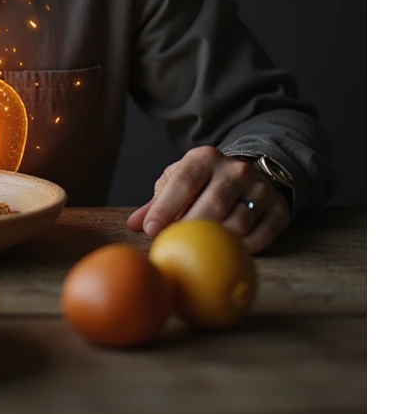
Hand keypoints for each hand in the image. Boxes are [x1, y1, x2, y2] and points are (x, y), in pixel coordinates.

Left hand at [126, 145, 290, 253]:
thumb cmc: (205, 183)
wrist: (251, 175)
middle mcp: (235, 169)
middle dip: (192, 227)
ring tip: (202, 254)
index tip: (151, 230)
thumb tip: (133, 224)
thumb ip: (157, 202)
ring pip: (240, 220)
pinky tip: (231, 255)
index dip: (165, 207)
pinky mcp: (279, 208)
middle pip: (213, 203)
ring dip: (219, 241)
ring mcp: (260, 188)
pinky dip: (246, 248)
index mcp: (205, 157)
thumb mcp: (180, 182)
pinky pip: (264, 234)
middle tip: (176, 246)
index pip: (183, 181)